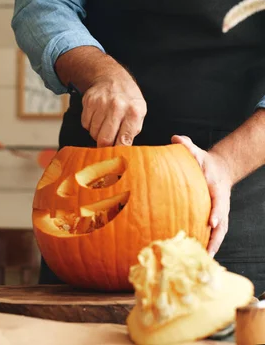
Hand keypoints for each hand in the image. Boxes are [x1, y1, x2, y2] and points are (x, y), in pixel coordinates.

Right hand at [81, 75, 146, 146]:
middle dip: (104, 145)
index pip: (124, 140)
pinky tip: (97, 117)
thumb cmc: (128, 99)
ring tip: (104, 124)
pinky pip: (85, 124)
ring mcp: (102, 104)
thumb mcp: (139, 113)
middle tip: (107, 143)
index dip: (118, 150)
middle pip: (104, 139)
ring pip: (93, 132)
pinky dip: (90, 124)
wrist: (112, 78)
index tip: (115, 153)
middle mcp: (117, 107)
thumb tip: (122, 149)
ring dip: (97, 133)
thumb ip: (132, 131)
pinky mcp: (89, 102)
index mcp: (134, 112)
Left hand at [172, 135, 233, 256]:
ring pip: (218, 233)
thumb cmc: (203, 163)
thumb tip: (176, 138)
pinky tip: (197, 257)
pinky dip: (207, 245)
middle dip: (216, 238)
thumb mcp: (197, 152)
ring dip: (212, 246)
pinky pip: (212, 234)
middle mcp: (221, 204)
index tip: (212, 220)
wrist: (216, 170)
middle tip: (207, 251)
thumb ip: (187, 146)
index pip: (219, 201)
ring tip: (202, 260)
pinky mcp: (213, 219)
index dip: (217, 211)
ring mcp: (219, 213)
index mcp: (218, 189)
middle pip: (222, 224)